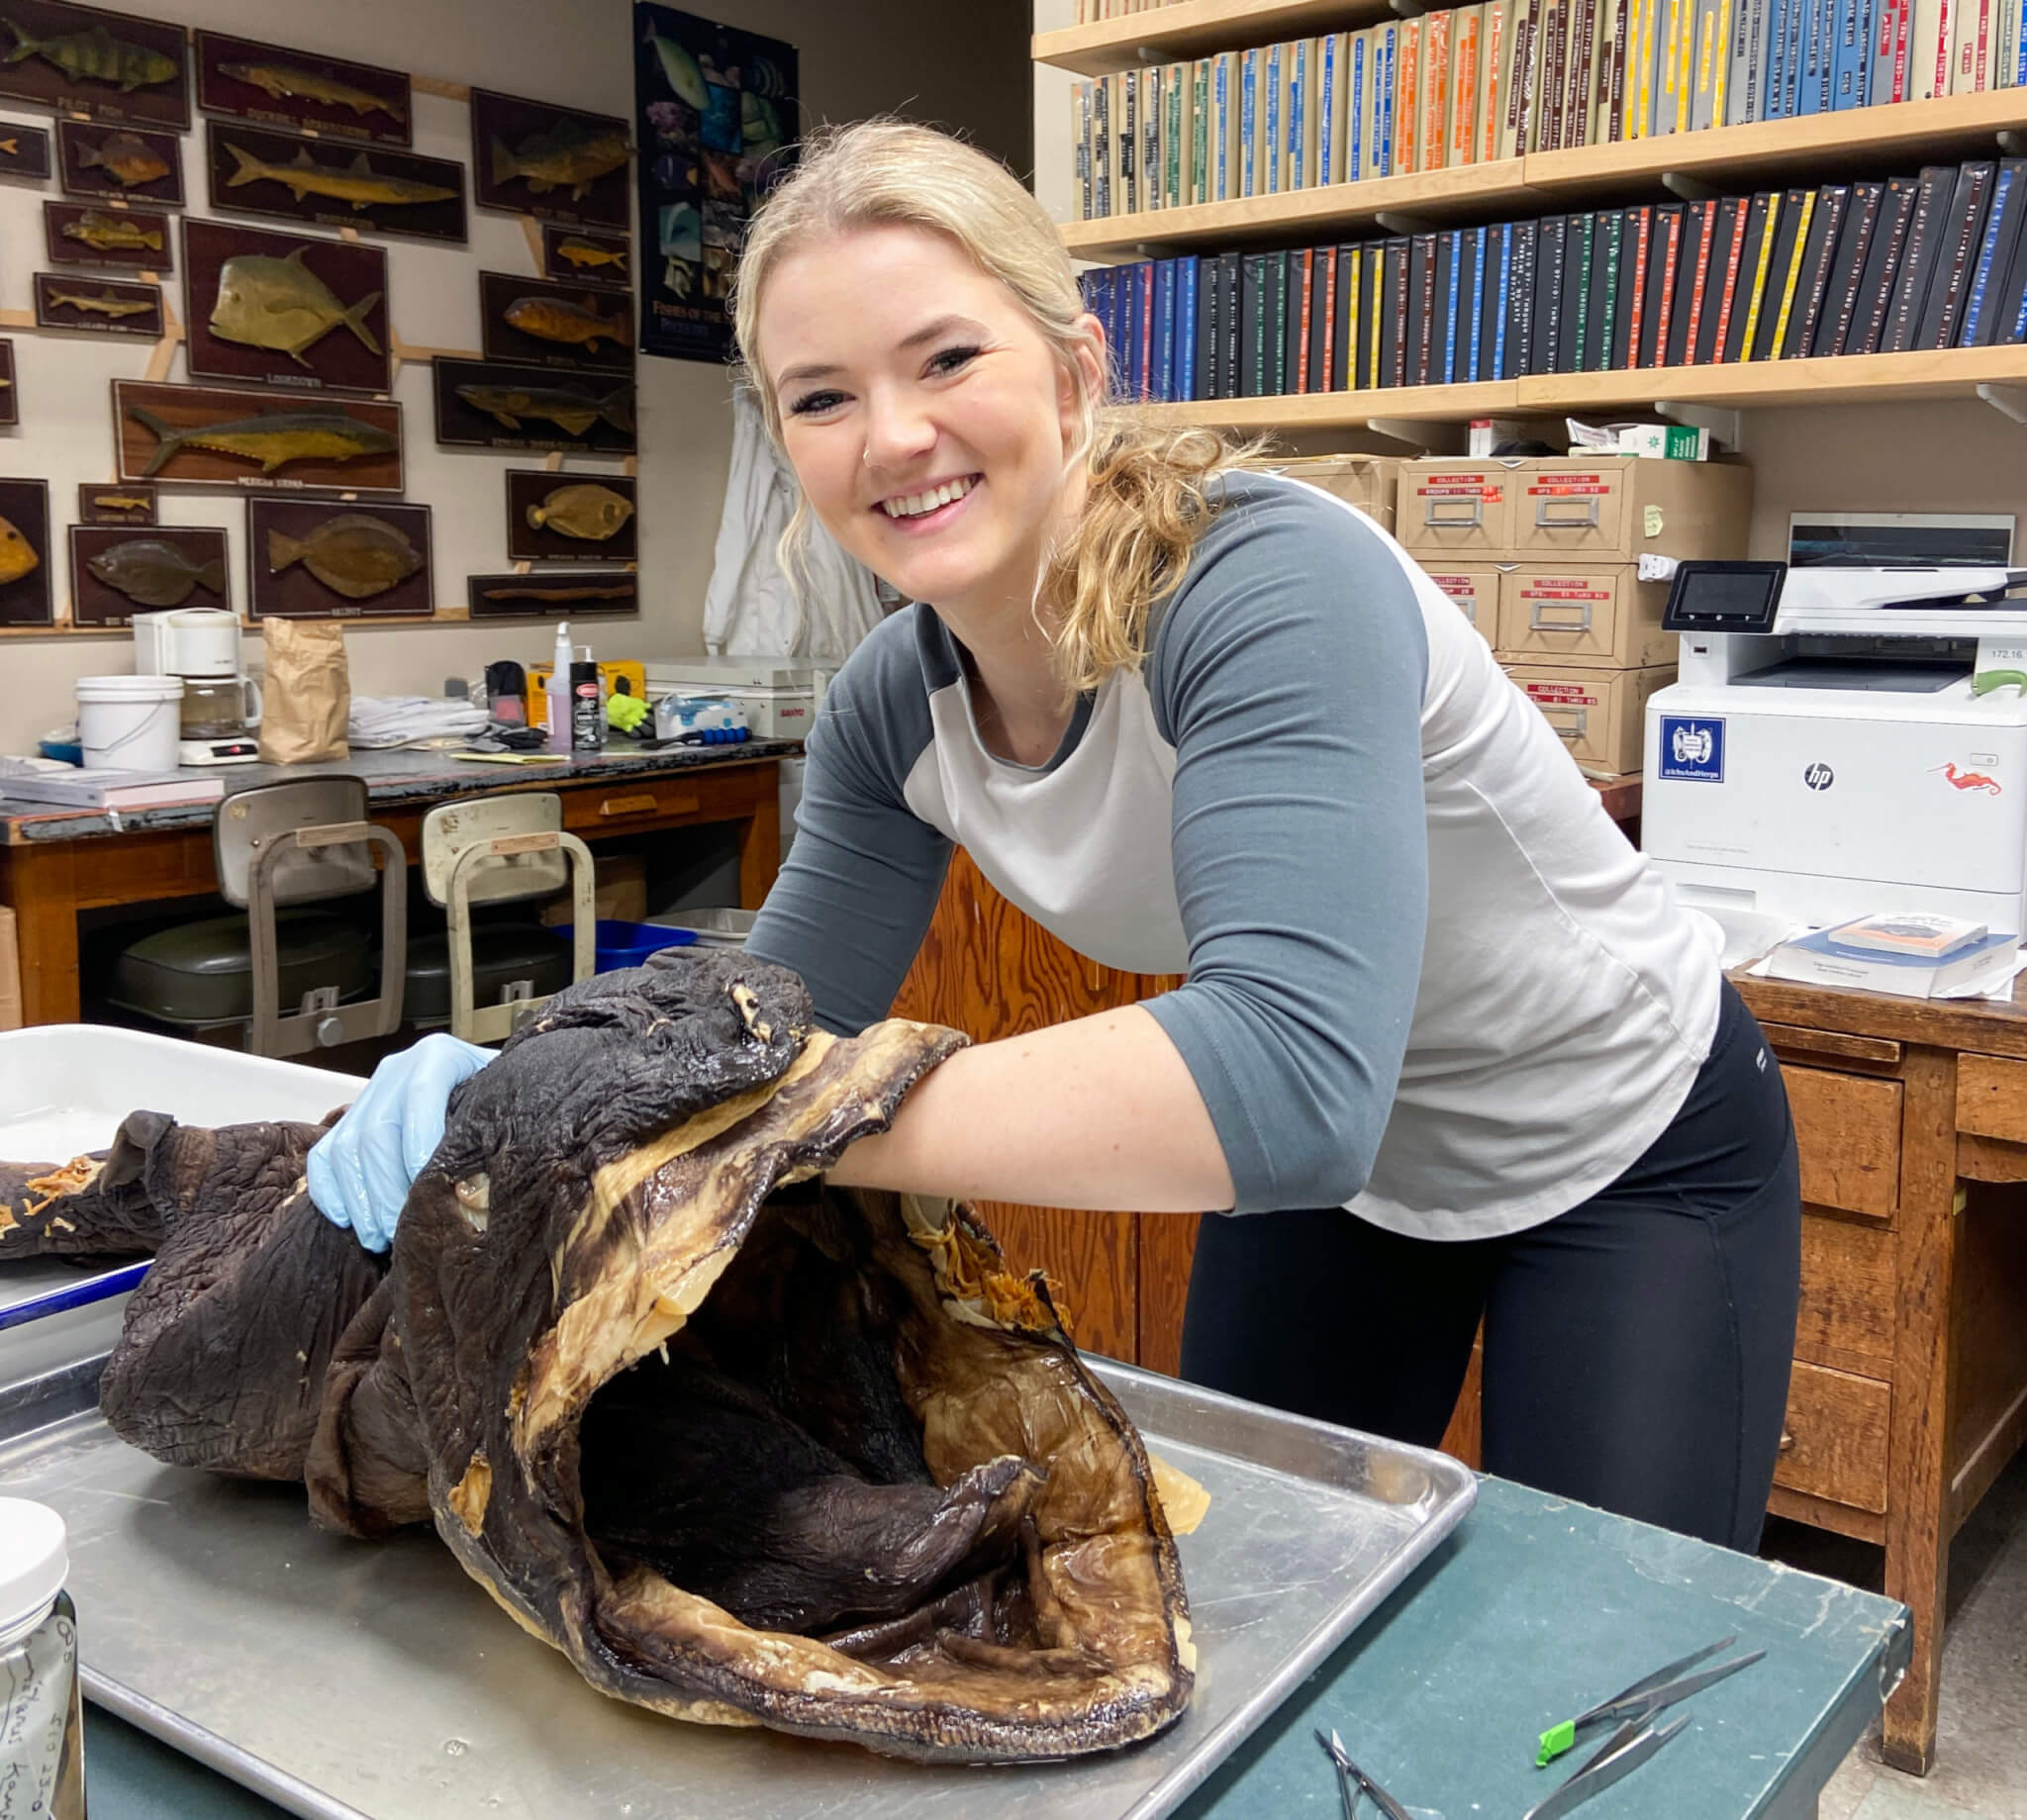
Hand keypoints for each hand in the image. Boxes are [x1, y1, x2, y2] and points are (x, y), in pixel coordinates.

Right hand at [306, 1034, 492, 1250]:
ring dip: (360, 1198)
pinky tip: (348, 1220)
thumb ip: (497, 1125)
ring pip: (345, 1148)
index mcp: (439, 1056)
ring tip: (379, 1236)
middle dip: (386, 1187)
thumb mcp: (505, 1101)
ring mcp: (369, 1094)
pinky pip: (324, 1156)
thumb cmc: (499, 1101)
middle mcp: (397, 1070)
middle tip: (402, 1229)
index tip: (429, 1191)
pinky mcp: (347, 1120)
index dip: (419, 1142)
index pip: (420, 1095)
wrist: (482, 1086)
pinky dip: (330, 1191)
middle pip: (376, 1129)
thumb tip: (490, 1183)